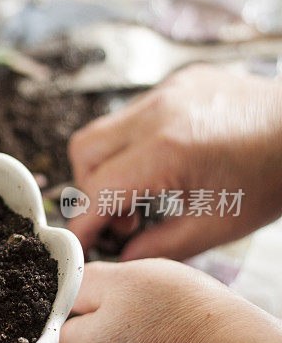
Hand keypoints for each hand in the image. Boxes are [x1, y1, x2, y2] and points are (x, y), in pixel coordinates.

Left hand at [59, 259, 281, 342]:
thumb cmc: (177, 316)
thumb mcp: (119, 278)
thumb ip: (79, 281)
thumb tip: (63, 283)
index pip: (39, 333)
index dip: (51, 308)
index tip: (68, 293)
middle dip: (86, 320)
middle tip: (112, 298)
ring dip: (114, 337)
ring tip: (143, 315)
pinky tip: (161, 336)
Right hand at [67, 65, 281, 259]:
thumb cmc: (273, 176)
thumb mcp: (218, 226)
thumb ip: (159, 247)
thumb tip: (122, 258)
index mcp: (168, 149)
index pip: (98, 188)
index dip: (84, 221)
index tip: (80, 243)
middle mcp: (158, 112)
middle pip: (85, 151)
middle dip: (88, 190)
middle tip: (119, 219)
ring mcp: (165, 92)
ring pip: (101, 130)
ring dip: (105, 167)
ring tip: (140, 194)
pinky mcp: (175, 84)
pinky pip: (129, 116)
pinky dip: (128, 146)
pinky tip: (159, 166)